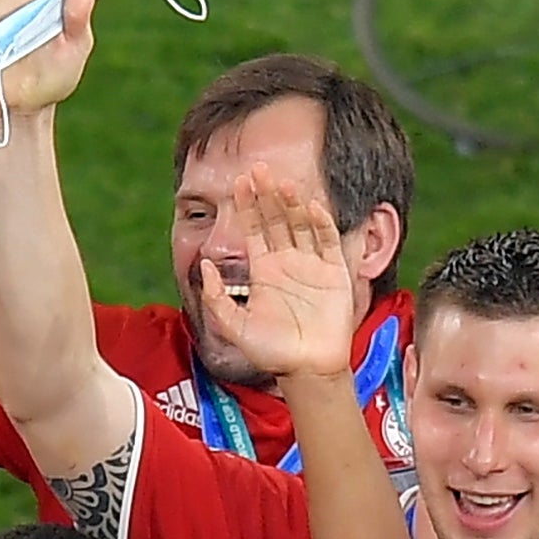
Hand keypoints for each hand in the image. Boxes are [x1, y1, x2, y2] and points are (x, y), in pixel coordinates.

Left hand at [196, 167, 356, 381]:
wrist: (306, 370)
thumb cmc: (271, 352)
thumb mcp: (234, 327)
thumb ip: (217, 299)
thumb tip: (203, 266)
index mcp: (263, 271)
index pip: (254, 229)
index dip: (247, 206)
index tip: (240, 181)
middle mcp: (287, 262)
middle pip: (276, 219)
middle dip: (267, 195)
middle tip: (259, 169)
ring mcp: (311, 265)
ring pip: (301, 225)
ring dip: (292, 203)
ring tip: (282, 182)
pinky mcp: (335, 272)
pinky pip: (328, 242)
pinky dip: (321, 224)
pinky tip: (311, 206)